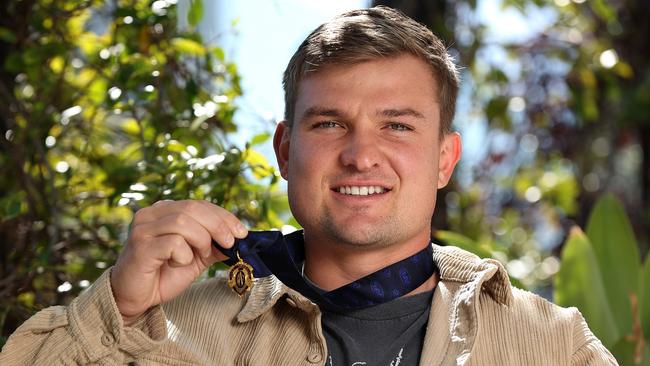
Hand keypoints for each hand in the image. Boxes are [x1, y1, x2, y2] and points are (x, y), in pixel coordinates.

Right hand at [110, 200, 247, 324]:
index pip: (199, 204)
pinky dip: (184, 255)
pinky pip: (173, 243)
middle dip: (218, 225)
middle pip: (192, 208)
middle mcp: (151, 214)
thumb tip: (240, 239)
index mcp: (164, 210)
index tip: (242, 232)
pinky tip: (178, 264)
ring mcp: (143, 229)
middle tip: (231, 243)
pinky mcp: (140, 247)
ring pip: (183, 222)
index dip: (223, 216)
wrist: (134, 298)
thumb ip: (214, 245)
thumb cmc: (163, 274)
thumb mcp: (196, 257)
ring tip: (201, 256)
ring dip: (201, 240)